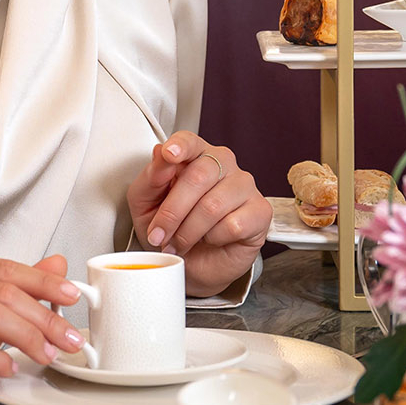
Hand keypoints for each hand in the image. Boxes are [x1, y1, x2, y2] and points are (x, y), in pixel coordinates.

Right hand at [0, 254, 84, 383]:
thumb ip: (18, 286)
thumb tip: (57, 264)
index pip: (5, 267)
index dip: (43, 280)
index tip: (71, 295)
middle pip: (2, 292)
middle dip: (44, 317)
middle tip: (68, 338)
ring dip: (28, 336)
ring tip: (47, 354)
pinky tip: (11, 367)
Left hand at [127, 133, 270, 296]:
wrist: (193, 263)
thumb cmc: (172, 228)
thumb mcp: (146, 204)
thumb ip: (152, 177)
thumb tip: (160, 153)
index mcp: (195, 155)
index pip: (189, 141)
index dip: (180, 146)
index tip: (169, 154)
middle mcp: (223, 164)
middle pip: (197, 176)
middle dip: (172, 212)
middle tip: (159, 234)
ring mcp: (244, 186)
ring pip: (213, 205)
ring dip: (188, 232)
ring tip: (179, 243)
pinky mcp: (260, 212)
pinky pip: (233, 225)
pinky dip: (213, 238)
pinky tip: (210, 239)